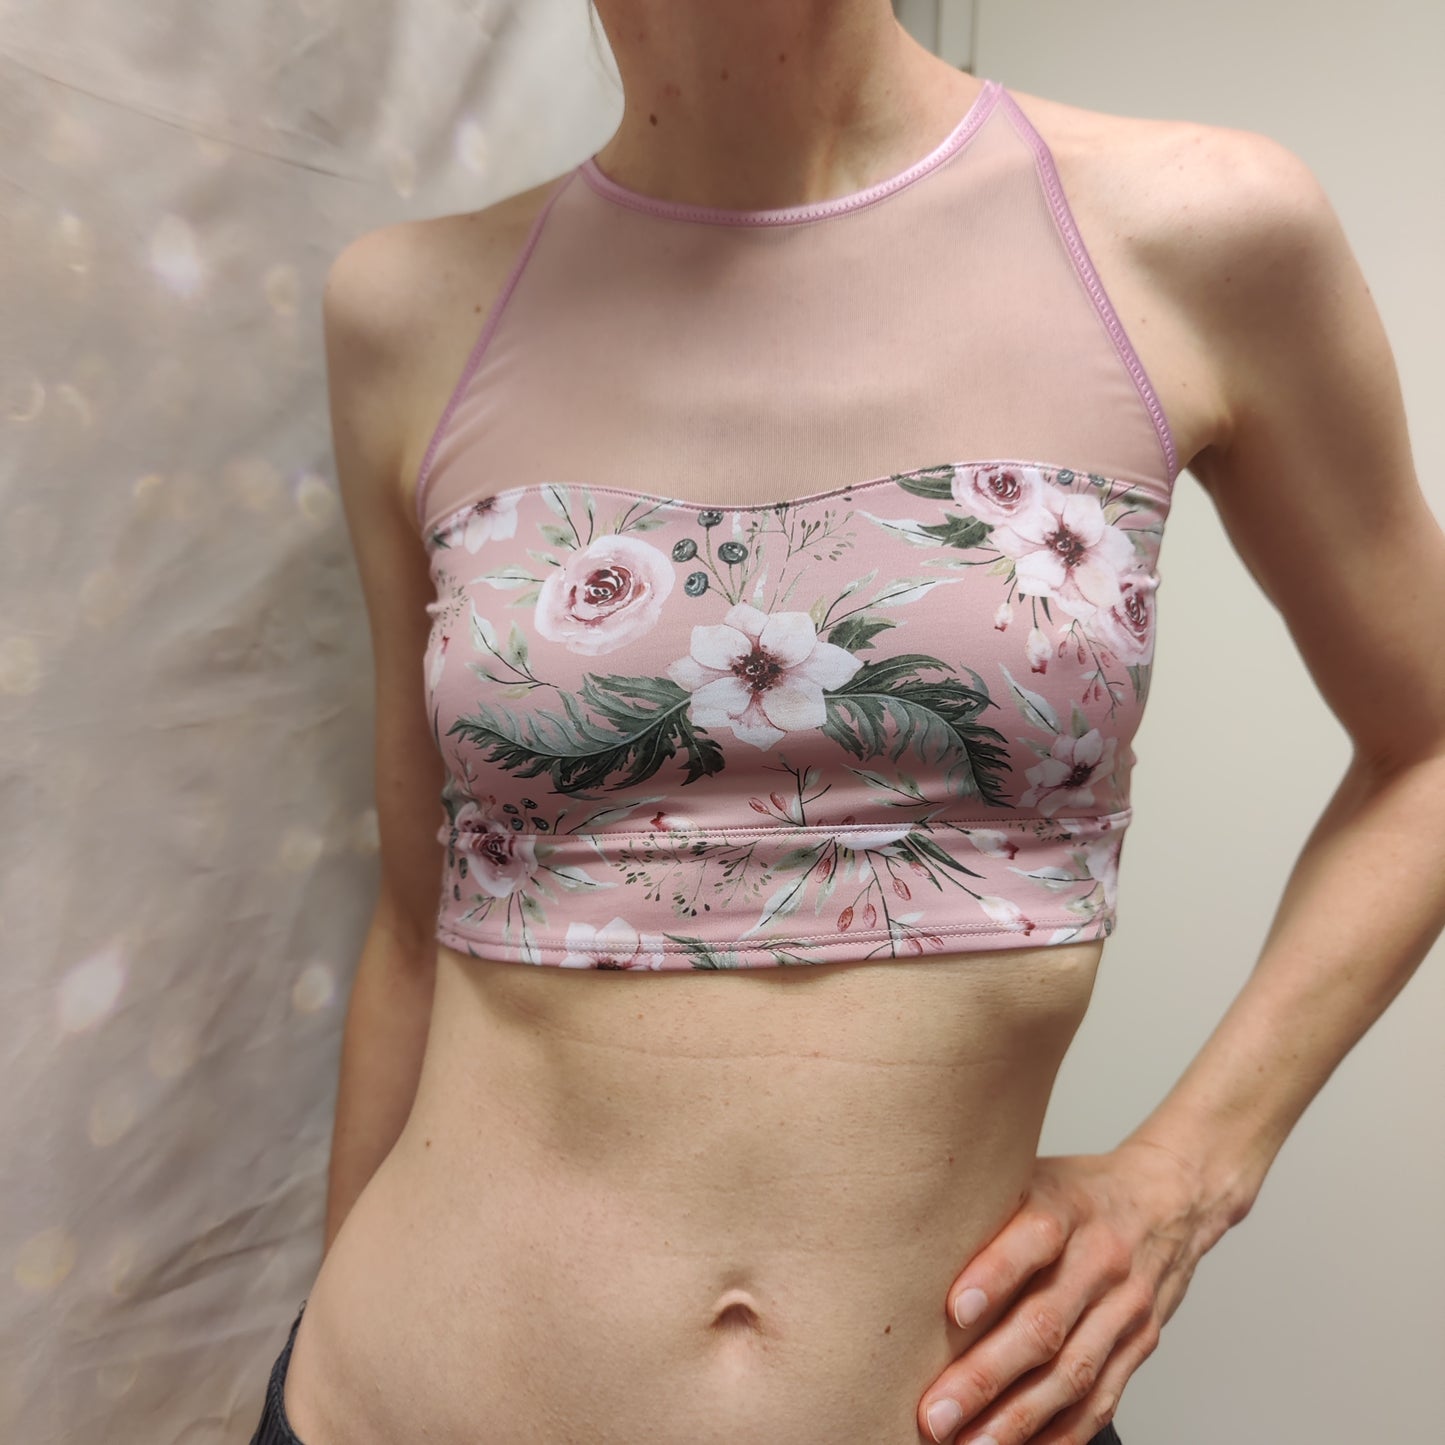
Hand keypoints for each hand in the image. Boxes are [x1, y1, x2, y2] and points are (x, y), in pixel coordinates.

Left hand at [917, 1140, 1225, 1443]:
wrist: (1168, 1203)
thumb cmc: (1077, 1192)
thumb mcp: (1032, 1175)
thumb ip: (985, 1205)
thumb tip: (907, 1230)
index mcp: (1068, 1206)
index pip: (1035, 1237)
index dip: (996, 1274)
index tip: (954, 1310)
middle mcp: (1101, 1259)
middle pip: (1046, 1322)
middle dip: (987, 1375)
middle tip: (936, 1413)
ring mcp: (1125, 1309)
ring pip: (1073, 1373)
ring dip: (1018, 1419)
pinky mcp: (1138, 1347)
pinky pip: (1100, 1401)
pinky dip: (1059, 1435)